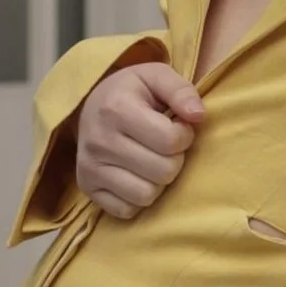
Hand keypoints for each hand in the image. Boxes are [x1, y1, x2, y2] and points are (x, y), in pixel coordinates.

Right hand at [76, 62, 205, 217]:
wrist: (89, 105)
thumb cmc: (131, 92)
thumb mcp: (156, 76)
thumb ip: (181, 90)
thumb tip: (198, 116)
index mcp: (116, 109)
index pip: (171, 140)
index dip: (184, 135)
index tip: (177, 126)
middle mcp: (98, 141)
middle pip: (163, 171)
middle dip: (174, 159)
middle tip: (165, 146)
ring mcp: (89, 167)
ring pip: (147, 195)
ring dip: (158, 181)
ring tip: (151, 160)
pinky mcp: (87, 187)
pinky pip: (127, 210)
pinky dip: (138, 198)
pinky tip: (136, 175)